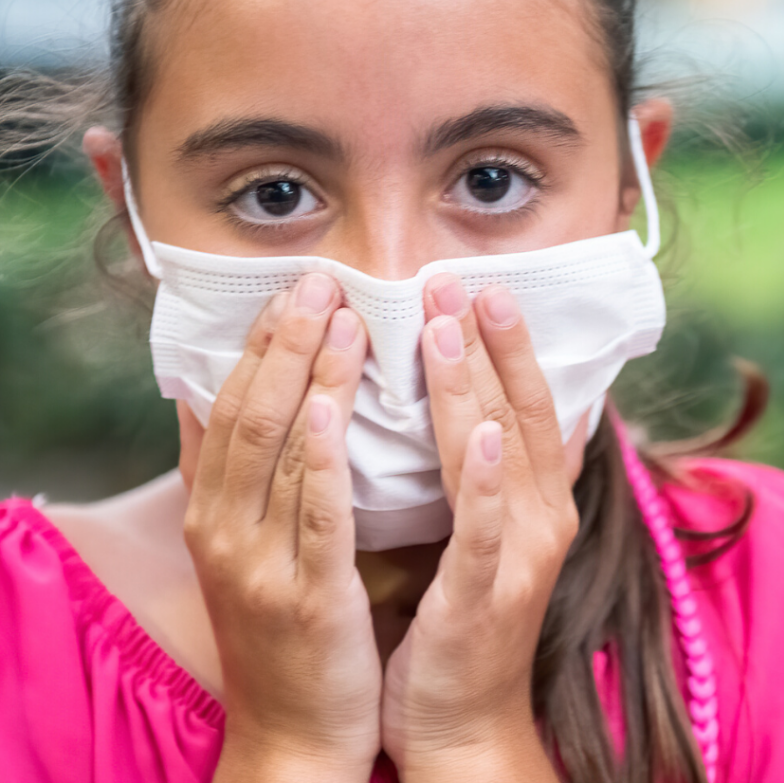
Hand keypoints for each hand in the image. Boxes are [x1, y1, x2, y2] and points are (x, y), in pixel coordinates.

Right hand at [181, 273, 380, 782]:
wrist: (296, 733)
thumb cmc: (281, 626)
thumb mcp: (243, 548)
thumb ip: (236, 476)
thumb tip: (220, 399)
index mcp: (212, 511)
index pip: (229, 406)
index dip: (259, 345)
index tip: (291, 288)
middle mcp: (223, 529)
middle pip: (251, 414)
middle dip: (285, 343)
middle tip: (319, 280)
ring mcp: (260, 562)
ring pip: (281, 450)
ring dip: (309, 377)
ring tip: (339, 316)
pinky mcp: (307, 595)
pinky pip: (315, 513)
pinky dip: (319, 456)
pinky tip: (329, 405)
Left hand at [381, 275, 578, 780]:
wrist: (461, 722)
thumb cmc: (462, 617)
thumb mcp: (486, 532)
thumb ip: (493, 471)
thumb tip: (497, 408)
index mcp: (536, 500)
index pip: (529, 403)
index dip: (511, 344)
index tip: (485, 286)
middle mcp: (542, 518)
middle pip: (519, 412)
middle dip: (490, 342)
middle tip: (460, 278)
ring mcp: (520, 556)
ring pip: (501, 454)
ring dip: (477, 386)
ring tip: (449, 324)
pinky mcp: (488, 597)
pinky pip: (487, 531)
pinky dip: (488, 481)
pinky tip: (481, 433)